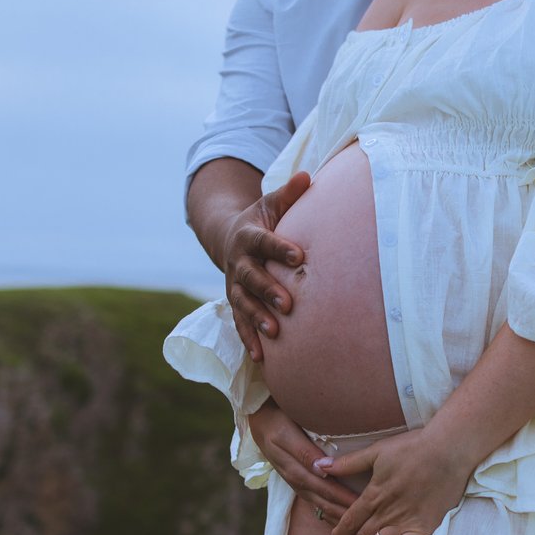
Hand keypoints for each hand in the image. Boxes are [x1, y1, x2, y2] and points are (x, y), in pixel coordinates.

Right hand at [217, 172, 310, 360]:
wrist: (229, 238)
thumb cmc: (261, 220)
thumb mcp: (271, 204)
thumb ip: (288, 194)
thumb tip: (306, 176)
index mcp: (247, 236)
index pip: (264, 242)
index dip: (280, 249)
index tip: (300, 256)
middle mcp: (238, 262)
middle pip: (251, 278)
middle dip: (268, 291)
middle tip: (288, 304)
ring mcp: (234, 285)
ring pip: (243, 304)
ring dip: (257, 319)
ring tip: (275, 333)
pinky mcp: (235, 303)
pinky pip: (240, 323)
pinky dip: (249, 340)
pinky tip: (262, 358)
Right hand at [248, 401, 358, 522]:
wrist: (260, 422)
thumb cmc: (277, 423)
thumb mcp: (287, 435)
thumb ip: (304, 452)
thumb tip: (322, 469)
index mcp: (297, 472)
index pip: (327, 490)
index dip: (345, 500)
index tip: (365, 508)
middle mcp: (298, 482)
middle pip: (326, 503)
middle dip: (346, 517)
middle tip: (368, 528)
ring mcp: (299, 485)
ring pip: (322, 507)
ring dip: (339, 520)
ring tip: (357, 534)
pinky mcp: (300, 483)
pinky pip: (317, 503)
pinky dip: (330, 515)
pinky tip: (341, 523)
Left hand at [318, 427, 480, 534]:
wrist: (449, 451)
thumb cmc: (414, 447)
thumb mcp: (377, 451)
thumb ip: (347, 462)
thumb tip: (318, 465)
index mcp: (374, 493)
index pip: (350, 518)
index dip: (340, 530)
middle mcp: (385, 512)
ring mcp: (403, 522)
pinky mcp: (422, 529)